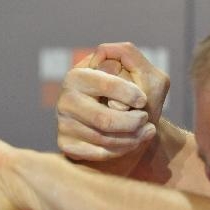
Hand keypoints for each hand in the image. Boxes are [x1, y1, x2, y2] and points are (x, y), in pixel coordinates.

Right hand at [56, 42, 169, 161]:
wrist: (125, 125)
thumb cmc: (132, 95)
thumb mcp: (139, 72)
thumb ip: (130, 56)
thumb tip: (109, 61)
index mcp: (78, 75)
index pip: (106, 84)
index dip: (129, 94)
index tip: (143, 100)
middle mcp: (65, 99)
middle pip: (104, 119)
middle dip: (132, 122)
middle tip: (146, 120)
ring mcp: (63, 123)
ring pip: (102, 138)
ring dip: (132, 138)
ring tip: (147, 131)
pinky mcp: (66, 145)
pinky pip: (97, 153)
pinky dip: (120, 150)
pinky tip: (132, 142)